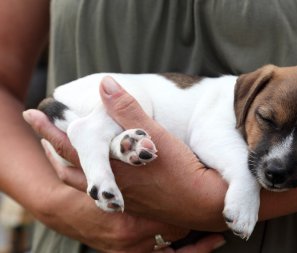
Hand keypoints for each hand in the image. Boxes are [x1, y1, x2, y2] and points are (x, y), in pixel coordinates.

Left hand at [24, 76, 227, 230]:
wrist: (201, 203)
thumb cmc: (180, 170)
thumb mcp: (154, 135)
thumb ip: (128, 110)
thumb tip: (105, 84)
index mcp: (111, 167)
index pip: (70, 147)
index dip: (48, 130)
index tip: (32, 114)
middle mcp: (111, 184)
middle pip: (69, 169)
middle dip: (52, 151)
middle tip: (44, 137)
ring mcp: (120, 196)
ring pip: (82, 182)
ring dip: (69, 165)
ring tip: (64, 153)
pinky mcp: (133, 201)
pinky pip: (99, 189)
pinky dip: (89, 176)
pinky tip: (99, 169)